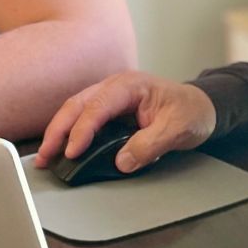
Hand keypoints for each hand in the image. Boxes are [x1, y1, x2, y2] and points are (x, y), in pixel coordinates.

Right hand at [35, 72, 216, 174]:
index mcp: (130, 86)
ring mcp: (109, 97)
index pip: (98, 107)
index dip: (82, 130)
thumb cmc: (191, 112)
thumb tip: (122, 161)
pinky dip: (69, 133)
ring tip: (46, 156)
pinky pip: (83, 118)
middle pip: (76, 105)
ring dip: (58, 132)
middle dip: (58, 130)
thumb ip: (150, 144)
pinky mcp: (109, 110)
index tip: (72, 151)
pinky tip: (61, 149)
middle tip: (46, 155)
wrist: (202, 107)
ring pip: (75, 110)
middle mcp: (115, 87)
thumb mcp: (177, 129)